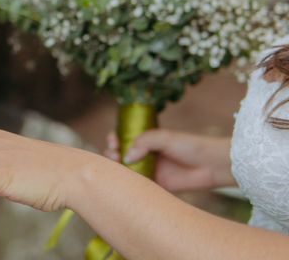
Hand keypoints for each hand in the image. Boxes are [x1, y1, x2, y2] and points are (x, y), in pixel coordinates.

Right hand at [103, 129, 234, 191]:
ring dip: (118, 168)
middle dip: (111, 153)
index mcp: (147, 141)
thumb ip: (144, 142)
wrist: (212, 165)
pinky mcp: (157, 186)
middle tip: (114, 154)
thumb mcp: (165, 137)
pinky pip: (139, 186)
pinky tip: (126, 181)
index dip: (114, 139)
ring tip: (118, 165)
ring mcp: (150, 171)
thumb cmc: (190, 146)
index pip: (123, 138)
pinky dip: (130, 184)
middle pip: (121, 155)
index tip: (113, 141)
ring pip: (127, 170)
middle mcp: (146, 155)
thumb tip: (126, 156)